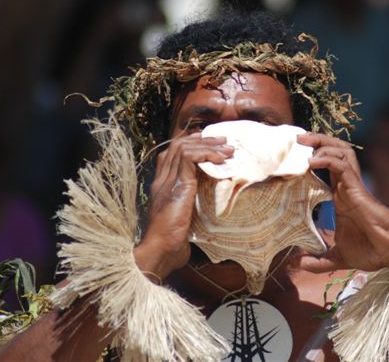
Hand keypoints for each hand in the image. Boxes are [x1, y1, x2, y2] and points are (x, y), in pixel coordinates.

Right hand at [133, 133, 233, 278]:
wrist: (162, 248)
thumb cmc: (173, 241)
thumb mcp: (183, 218)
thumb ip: (191, 207)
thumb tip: (209, 205)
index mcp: (161, 185)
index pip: (171, 153)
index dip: (189, 143)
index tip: (206, 141)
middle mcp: (162, 179)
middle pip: (178, 145)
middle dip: (202, 140)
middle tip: (223, 141)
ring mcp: (167, 180)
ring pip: (184, 147)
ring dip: (208, 145)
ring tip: (227, 150)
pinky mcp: (178, 184)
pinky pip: (189, 157)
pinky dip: (206, 154)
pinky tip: (220, 159)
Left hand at [296, 133, 388, 273]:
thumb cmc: (371, 251)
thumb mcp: (337, 257)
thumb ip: (318, 260)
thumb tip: (297, 264)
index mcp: (341, 195)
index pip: (326, 165)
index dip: (312, 154)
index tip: (292, 153)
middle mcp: (347, 185)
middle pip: (334, 150)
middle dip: (316, 140)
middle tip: (297, 138)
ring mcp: (354, 185)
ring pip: (340, 151)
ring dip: (321, 143)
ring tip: (303, 143)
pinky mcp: (358, 189)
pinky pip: (342, 166)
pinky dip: (327, 159)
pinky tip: (312, 162)